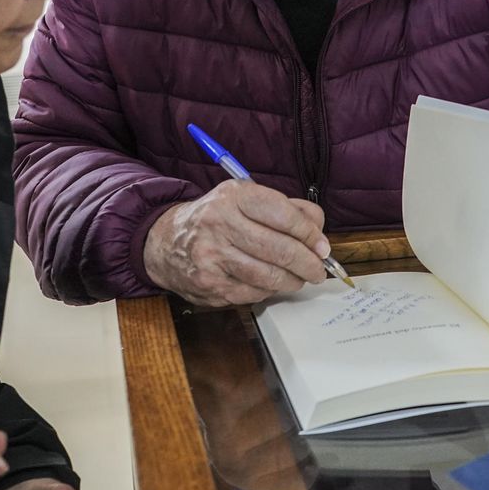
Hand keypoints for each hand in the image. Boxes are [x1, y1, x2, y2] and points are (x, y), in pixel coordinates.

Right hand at [143, 179, 328, 306]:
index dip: (310, 234)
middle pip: (280, 249)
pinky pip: (254, 293)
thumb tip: (319, 232)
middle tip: (318, 269)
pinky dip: (269, 290)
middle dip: (308, 263)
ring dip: (292, 281)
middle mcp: (220, 223)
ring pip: (270, 276)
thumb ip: (286, 209)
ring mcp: (213, 256)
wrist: (166, 241)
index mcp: (233, 196)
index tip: (322, 246)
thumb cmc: (216, 218)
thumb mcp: (245, 199)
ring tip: (299, 278)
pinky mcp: (210, 284)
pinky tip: (270, 283)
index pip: (284, 215)